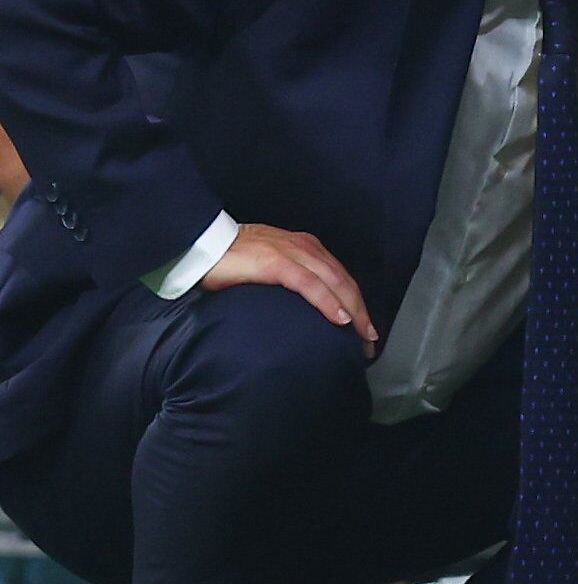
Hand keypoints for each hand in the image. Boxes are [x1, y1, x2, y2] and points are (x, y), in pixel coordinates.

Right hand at [201, 223, 378, 356]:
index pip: (341, 277)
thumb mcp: (272, 268)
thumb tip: (307, 310)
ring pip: (334, 283)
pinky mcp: (275, 262)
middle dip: (361, 312)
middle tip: (370, 340)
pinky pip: (310, 284)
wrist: (201, 244)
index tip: (364, 328)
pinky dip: (328, 302)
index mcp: (306, 247)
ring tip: (362, 335)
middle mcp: (305, 247)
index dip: (356, 303)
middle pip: (344, 281)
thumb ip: (292, 280)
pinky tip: (340, 319)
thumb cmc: (233, 260)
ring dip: (353, 311)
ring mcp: (291, 252)